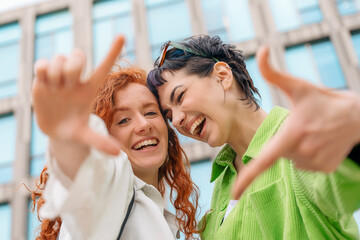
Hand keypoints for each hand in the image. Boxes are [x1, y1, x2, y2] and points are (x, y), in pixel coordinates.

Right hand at [33, 36, 124, 155]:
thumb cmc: (74, 130)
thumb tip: (118, 154)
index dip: (112, 52)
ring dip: (57, 72)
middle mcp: (76, 79)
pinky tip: (45, 82)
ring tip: (56, 88)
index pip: (104, 67)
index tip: (122, 36)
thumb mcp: (86, 137)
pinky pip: (42, 63)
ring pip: (60, 58)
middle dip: (74, 65)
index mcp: (90, 89)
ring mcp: (60, 77)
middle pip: (78, 55)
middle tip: (69, 83)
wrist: (54, 130)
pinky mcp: (43, 78)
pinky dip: (43, 69)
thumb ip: (100, 142)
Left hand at [232, 46, 359, 198]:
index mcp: (291, 135)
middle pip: (278, 152)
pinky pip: (305, 164)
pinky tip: (319, 140)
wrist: (358, 115)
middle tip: (302, 125)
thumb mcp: (298, 85)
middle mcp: (301, 153)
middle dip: (284, 140)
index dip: (247, 179)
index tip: (234, 195)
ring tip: (313, 131)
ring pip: (291, 158)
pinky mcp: (324, 169)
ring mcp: (314, 163)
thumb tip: (261, 50)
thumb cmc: (323, 99)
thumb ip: (274, 72)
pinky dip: (307, 153)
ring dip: (296, 147)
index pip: (264, 162)